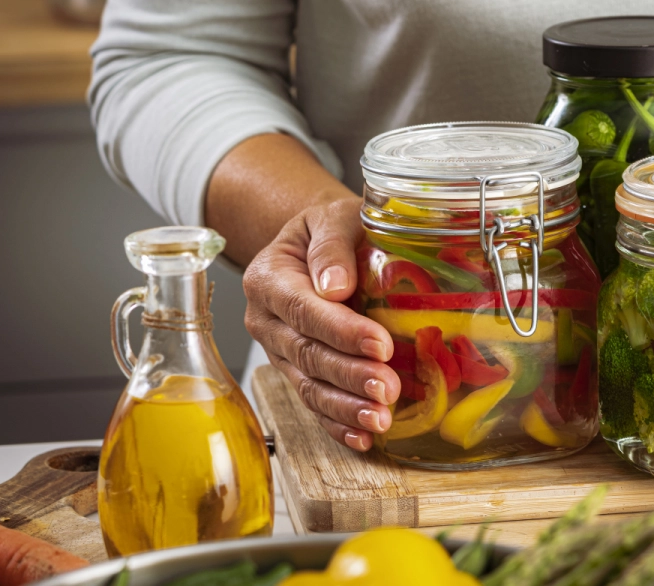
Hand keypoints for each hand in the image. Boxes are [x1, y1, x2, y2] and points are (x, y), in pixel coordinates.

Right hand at [243, 197, 400, 449]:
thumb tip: (334, 286)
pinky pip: (314, 402)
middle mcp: (266, 320)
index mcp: (269, 278)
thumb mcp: (333, 216)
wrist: (321, 241)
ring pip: (309, 385)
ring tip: (380, 418)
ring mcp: (279, 351)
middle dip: (348, 374)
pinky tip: (363, 437)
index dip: (340, 330)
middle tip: (387, 388)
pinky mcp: (297, 372)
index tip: (379, 344)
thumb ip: (333, 244)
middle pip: (305, 353)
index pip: (302, 309)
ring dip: (345, 406)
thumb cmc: (332, 227)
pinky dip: (338, 423)